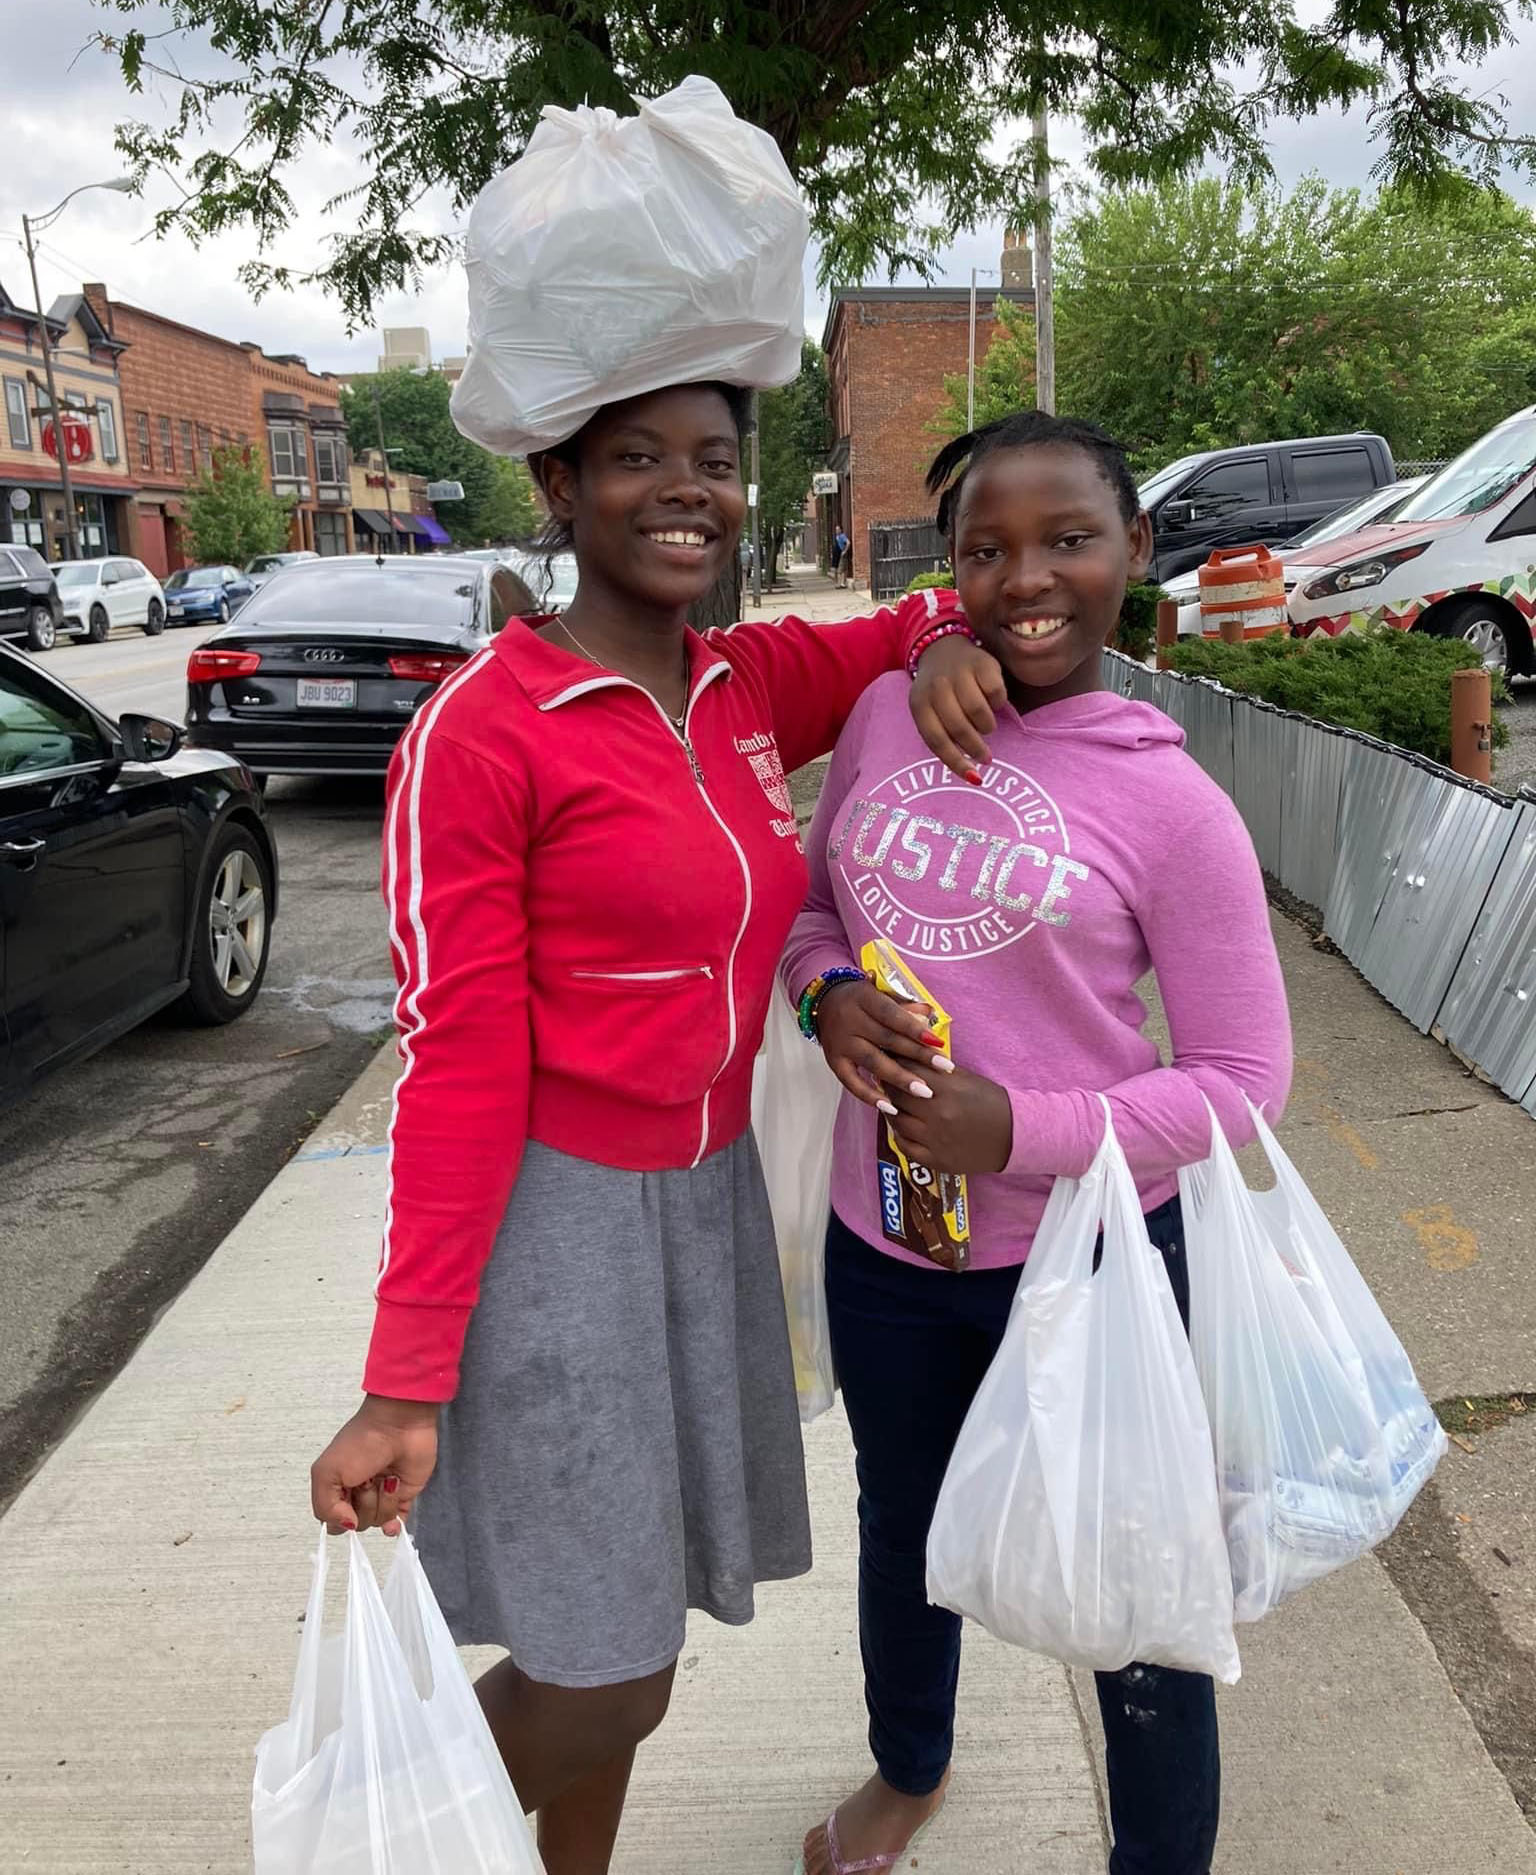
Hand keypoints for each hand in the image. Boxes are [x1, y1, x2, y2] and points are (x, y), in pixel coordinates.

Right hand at [310, 1395, 439, 1536]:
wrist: (400, 1424)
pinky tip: (394, 1519)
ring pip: (378, 1523)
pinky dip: (395, 1523)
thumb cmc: (362, 1441)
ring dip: (383, 1503)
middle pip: (357, 1525)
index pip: (333, 1522)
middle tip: (367, 1480)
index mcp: (336, 1487)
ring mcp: (381, 1495)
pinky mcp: (404, 1495)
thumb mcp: (327, 1472)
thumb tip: (347, 1525)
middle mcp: (358, 1494)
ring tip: (385, 1478)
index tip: (346, 1499)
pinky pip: (397, 1523)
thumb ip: (325, 1507)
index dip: (340, 1518)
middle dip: (363, 1505)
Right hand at [815, 978, 952, 1111]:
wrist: (825, 1002)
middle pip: (887, 1040)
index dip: (915, 1029)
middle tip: (943, 1068)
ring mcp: (840, 1043)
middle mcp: (850, 1021)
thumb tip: (929, 1017)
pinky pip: (852, 1082)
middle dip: (918, 1055)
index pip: (892, 1015)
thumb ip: (903, 1005)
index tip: (938, 1043)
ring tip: (924, 1092)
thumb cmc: (862, 999)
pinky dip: (870, 1096)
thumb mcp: (880, 992)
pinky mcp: (833, 1061)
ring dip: (900, 1079)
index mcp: (864, 999)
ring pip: (873, 1062)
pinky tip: (890, 1107)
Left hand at [883, 1060, 1013, 1175]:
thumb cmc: (990, 1101)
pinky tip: (901, 1126)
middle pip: (898, 1096)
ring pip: (897, 1121)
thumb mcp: (966, 1078)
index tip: (888, 1059)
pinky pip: (905, 1146)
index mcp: (948, 1090)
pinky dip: (899, 1135)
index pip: (908, 1071)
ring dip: (891, 1110)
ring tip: (892, 1102)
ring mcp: (935, 1140)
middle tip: (884, 1079)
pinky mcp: (936, 1160)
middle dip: (889, 1085)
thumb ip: (936, 1070)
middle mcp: (938, 1115)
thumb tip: (907, 1057)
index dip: (895, 1064)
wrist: (1013, 1135)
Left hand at [910, 632, 1006, 780]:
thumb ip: (943, 737)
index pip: (936, 740)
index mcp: (919, 704)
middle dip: (976, 748)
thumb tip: (973, 775)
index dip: (956, 762)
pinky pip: (996, 694)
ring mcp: (959, 674)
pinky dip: (998, 703)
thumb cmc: (939, 693)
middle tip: (985, 756)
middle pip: (960, 728)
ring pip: (980, 713)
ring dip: (986, 725)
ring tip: (984, 724)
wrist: (944, 649)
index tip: (975, 777)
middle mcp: (937, 688)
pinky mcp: (982, 664)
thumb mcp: (930, 712)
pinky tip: (991, 700)